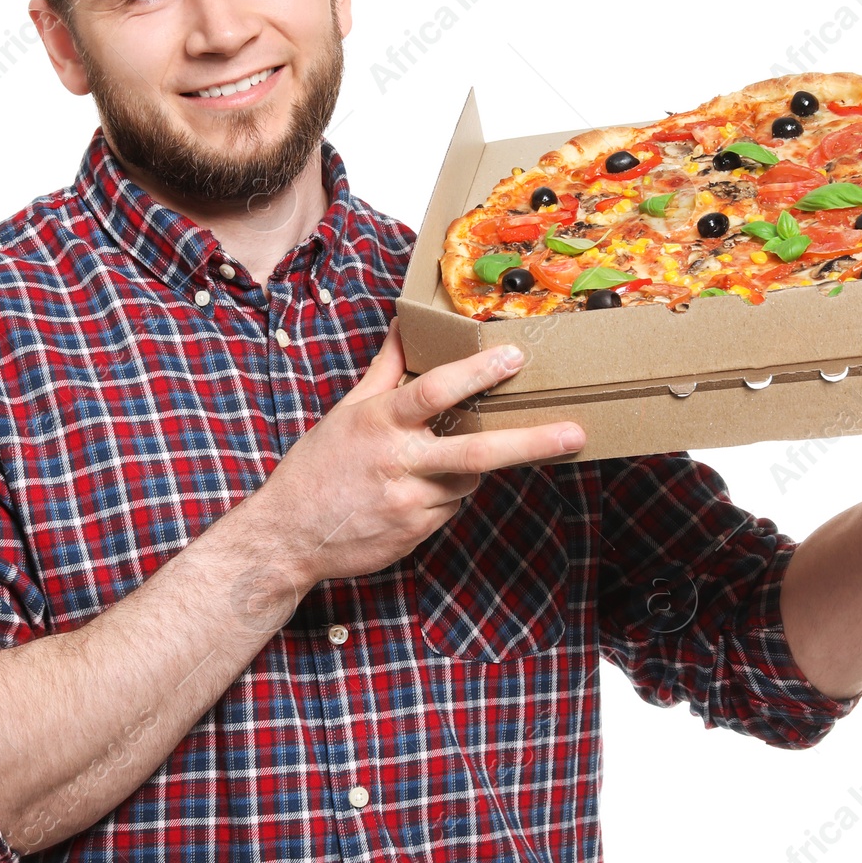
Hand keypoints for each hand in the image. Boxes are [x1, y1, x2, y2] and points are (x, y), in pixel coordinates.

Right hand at [248, 320, 585, 584]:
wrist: (287, 538)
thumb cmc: (316, 468)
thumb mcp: (346, 412)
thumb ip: (385, 371)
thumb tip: (402, 324)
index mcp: (381, 423)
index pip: (435, 391)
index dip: (477, 373)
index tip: (514, 358)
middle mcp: (399, 462)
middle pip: (477, 451)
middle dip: (531, 442)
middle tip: (574, 434)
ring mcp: (410, 501)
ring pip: (468, 479)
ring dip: (466, 468)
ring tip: (430, 463)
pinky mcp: (416, 532)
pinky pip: (451, 507)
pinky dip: (446, 495)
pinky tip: (414, 492)